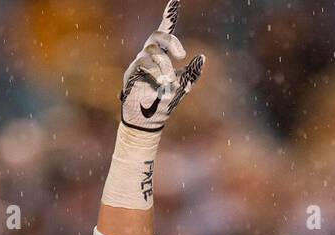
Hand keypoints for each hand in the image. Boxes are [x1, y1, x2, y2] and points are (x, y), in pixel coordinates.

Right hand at [119, 1, 204, 132]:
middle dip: (171, 41)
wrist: (149, 122)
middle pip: (157, 36)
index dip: (170, 16)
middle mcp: (148, 55)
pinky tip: (160, 83)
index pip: (165, 31)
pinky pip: (144, 66)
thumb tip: (202, 57)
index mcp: (161, 55)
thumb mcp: (182, 87)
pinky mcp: (131, 74)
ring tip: (169, 81)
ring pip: (153, 53)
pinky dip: (155, 74)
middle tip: (182, 56)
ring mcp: (139, 63)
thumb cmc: (164, 103)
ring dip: (165, 66)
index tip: (175, 1)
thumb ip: (191, 73)